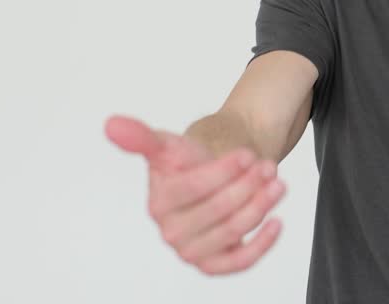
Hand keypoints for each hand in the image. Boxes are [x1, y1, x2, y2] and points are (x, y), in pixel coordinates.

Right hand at [105, 114, 286, 274]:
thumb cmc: (192, 162)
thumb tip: (112, 124)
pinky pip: (240, 261)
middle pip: (217, 211)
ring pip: (232, 232)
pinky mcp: (214, 263)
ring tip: (276, 183)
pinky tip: (276, 222)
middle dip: (248, 186)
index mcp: (158, 203)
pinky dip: (261, 243)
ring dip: (260, 206)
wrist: (214, 174)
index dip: (222, 172)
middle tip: (266, 166)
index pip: (192, 189)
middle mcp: (171, 230)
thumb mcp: (169, 144)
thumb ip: (142, 137)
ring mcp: (192, 250)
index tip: (246, 155)